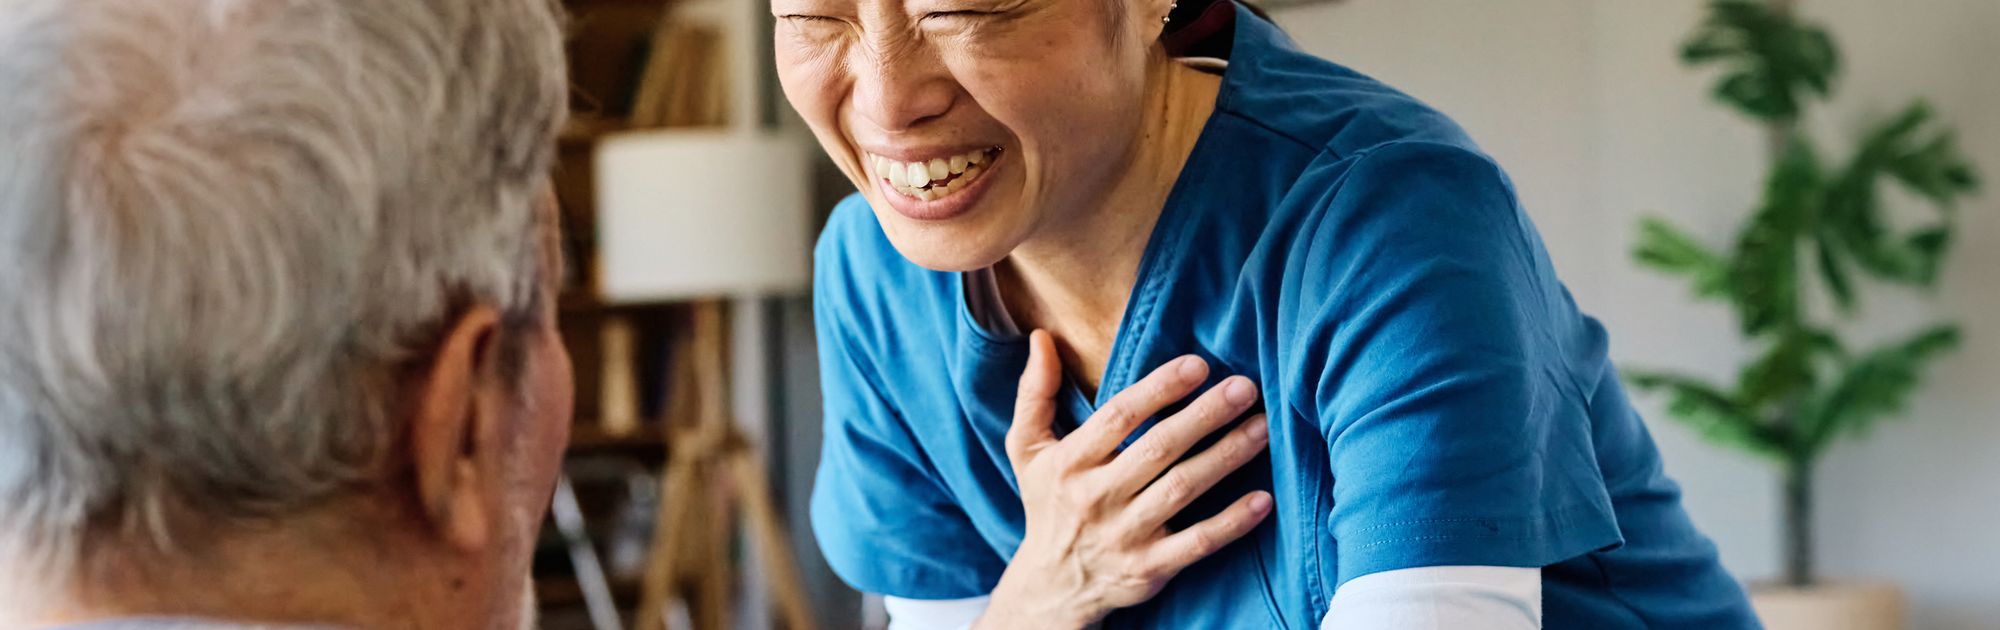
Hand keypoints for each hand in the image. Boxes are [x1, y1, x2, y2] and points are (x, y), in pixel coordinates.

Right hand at [977, 331, 1272, 628]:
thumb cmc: (1048, 504)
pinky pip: (1197, 542)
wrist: (1051, 585)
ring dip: (1225, 457)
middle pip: (1157, 449)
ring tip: (1262, 427)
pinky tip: (1263, 499)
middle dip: (1204, 415)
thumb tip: (1041, 338)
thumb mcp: (1027, 450)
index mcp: (1069, 462)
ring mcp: (1124, 535)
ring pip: (1182, 489)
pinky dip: (1232, 522)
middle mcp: (1096, 497)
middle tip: (1244, 388)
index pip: (1118, 417)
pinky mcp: (1149, 568)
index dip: (1159, 389)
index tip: (1198, 365)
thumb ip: (1034, 394)